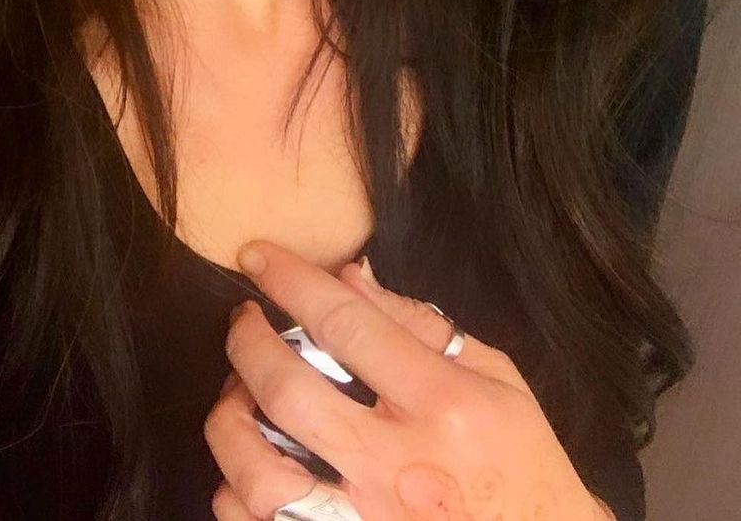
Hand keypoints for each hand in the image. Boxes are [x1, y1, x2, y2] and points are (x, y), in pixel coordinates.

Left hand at [204, 239, 610, 519]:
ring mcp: (365, 520)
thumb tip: (348, 277)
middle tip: (242, 320)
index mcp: (442, 404)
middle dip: (247, 343)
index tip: (255, 256)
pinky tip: (249, 459)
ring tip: (236, 392)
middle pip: (289, 392)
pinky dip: (236, 489)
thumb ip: (421, 325)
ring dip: (229, 421)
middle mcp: (397, 464)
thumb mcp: (498, 378)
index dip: (290, 281)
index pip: (346, 324)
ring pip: (260, 474)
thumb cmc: (521, 460)